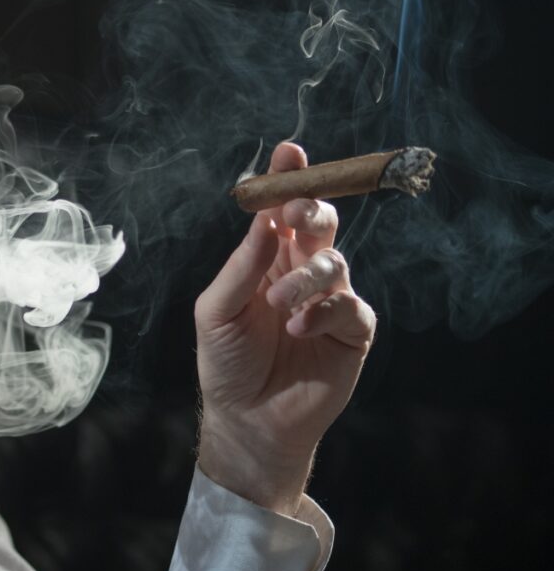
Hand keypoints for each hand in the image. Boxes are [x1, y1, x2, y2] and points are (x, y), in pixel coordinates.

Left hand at [193, 142, 376, 514]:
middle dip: (312, 208)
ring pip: (334, 262)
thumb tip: (266, 223)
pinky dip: (324, 312)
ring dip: (306, 278)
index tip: (290, 152)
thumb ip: (241, 267)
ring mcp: (330, 299)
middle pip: (320, 221)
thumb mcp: (217, 311)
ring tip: (279, 305)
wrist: (247, 418)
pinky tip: (298, 327)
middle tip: (297, 214)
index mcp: (267, 258)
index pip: (280, 210)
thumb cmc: (226, 362)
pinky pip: (350, 306)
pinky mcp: (352, 331)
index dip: (288, 179)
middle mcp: (302, 270)